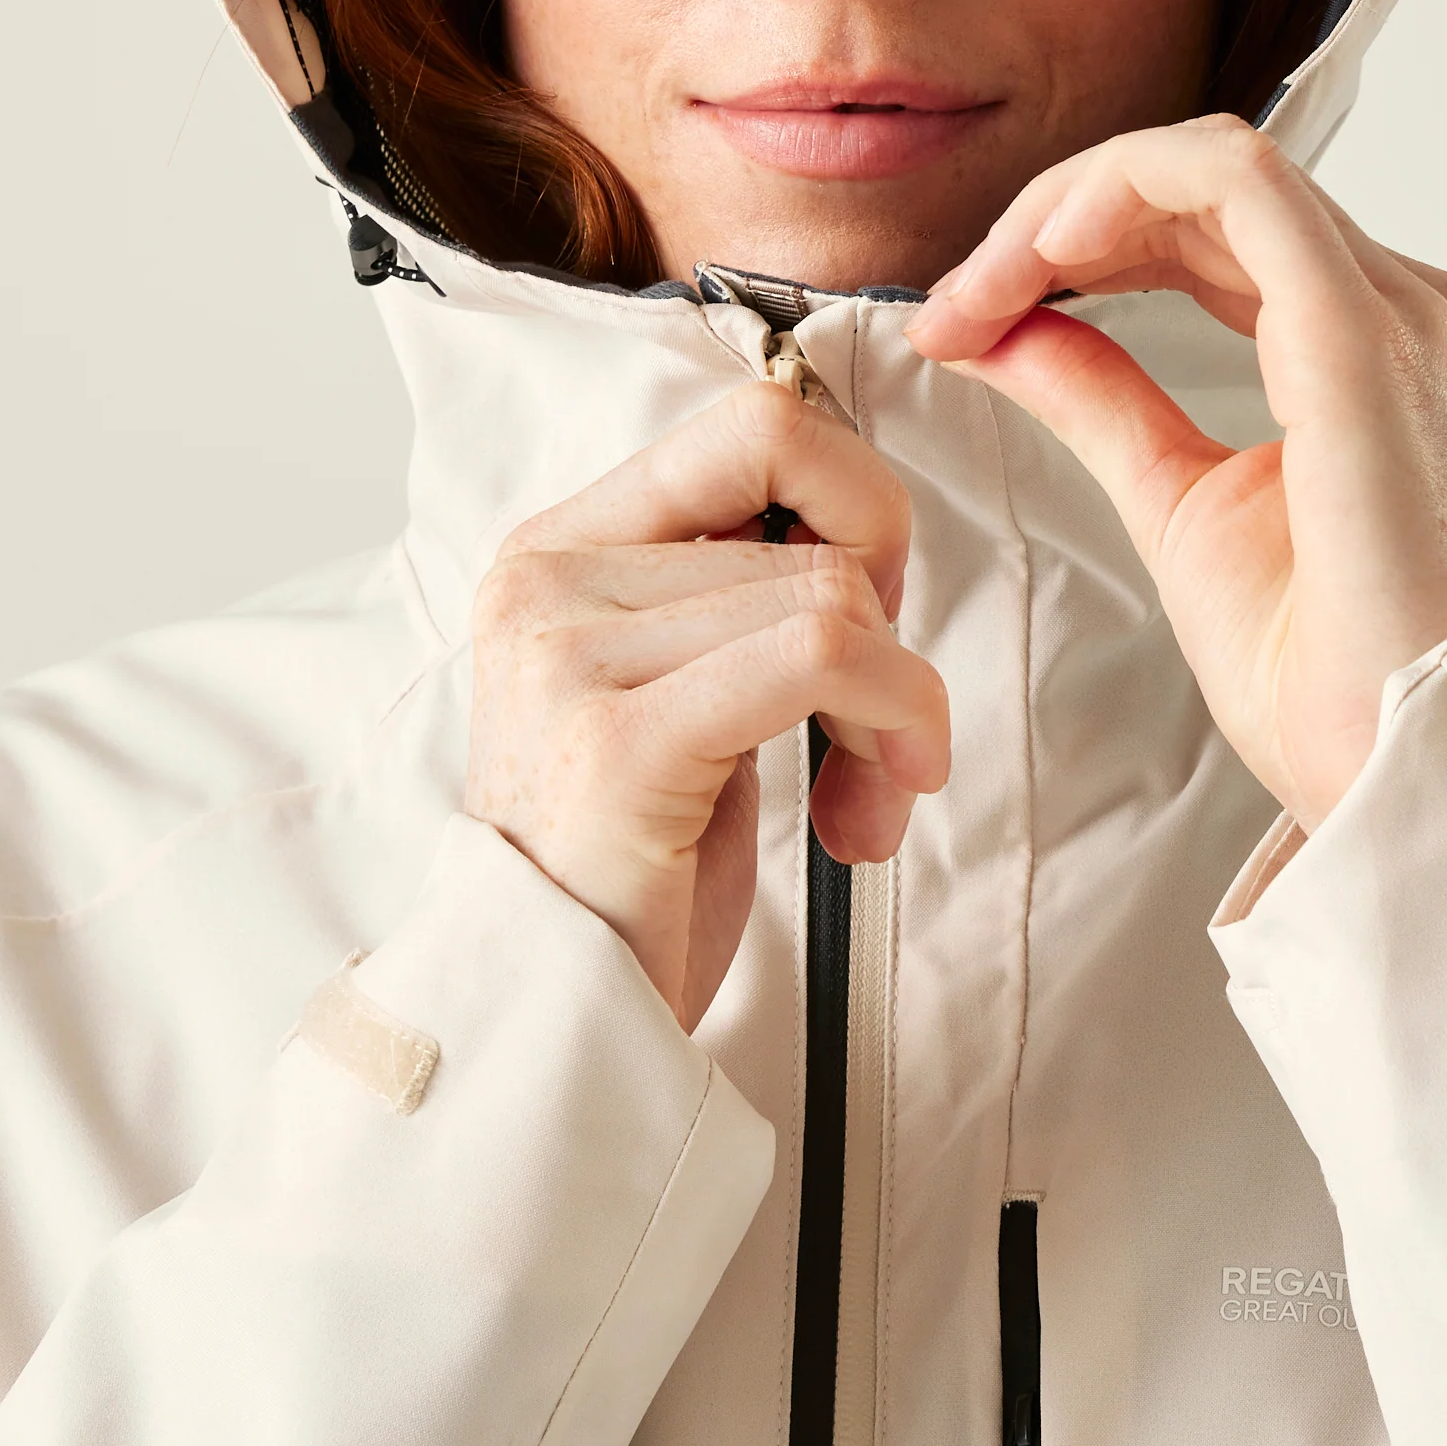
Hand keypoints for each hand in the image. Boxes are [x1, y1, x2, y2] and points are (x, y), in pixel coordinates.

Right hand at [464, 384, 951, 1029]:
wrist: (550, 1021)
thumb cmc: (632, 867)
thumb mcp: (677, 691)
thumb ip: (737, 592)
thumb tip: (864, 526)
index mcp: (560, 547)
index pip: (756, 424)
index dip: (854, 503)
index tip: (866, 611)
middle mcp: (550, 578)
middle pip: (809, 512)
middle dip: (890, 621)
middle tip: (880, 726)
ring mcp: (572, 653)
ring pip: (832, 595)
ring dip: (896, 708)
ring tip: (860, 800)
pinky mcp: (622, 737)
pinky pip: (823, 656)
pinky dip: (892, 719)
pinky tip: (867, 810)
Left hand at [904, 115, 1446, 830]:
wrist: (1386, 762)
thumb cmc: (1315, 666)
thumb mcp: (1170, 497)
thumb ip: (1098, 396)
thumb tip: (1005, 330)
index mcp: (1362, 345)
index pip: (1209, 228)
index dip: (1073, 245)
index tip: (966, 314)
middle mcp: (1396, 309)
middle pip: (1203, 186)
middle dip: (1052, 224)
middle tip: (954, 303)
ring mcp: (1392, 312)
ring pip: (1214, 163)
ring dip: (1071, 204)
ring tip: (982, 283)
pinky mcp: (1361, 335)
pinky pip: (1238, 187)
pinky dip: (1126, 193)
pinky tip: (1044, 250)